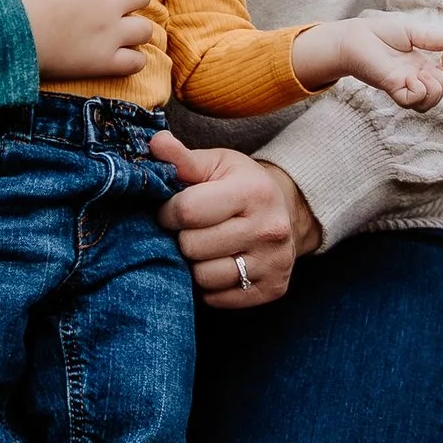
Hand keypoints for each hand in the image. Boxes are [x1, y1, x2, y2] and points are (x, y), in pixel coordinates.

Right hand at [0, 0, 153, 85]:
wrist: (4, 36)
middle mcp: (107, 2)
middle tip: (118, 2)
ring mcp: (108, 34)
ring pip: (145, 30)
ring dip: (136, 29)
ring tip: (123, 31)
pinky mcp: (103, 62)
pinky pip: (135, 63)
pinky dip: (133, 60)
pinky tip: (123, 57)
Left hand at [148, 135, 319, 307]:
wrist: (287, 212)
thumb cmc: (242, 184)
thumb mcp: (216, 163)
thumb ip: (182, 158)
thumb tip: (155, 143)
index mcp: (253, 192)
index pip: (187, 211)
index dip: (168, 212)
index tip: (170, 209)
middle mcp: (269, 229)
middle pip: (192, 247)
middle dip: (181, 237)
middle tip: (189, 229)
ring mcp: (273, 263)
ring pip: (203, 278)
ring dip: (193, 264)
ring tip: (203, 247)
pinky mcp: (272, 290)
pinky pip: (217, 299)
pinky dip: (209, 285)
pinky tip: (217, 264)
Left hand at [290, 10, 442, 109]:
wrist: (354, 36)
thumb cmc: (378, 33)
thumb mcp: (410, 31)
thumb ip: (429, 38)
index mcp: (419, 65)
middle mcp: (413, 77)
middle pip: (438, 93)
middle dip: (442, 83)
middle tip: (429, 67)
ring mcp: (402, 84)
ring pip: (427, 104)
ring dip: (434, 91)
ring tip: (422, 76)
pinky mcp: (390, 87)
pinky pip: (411, 101)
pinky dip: (418, 92)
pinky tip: (411, 78)